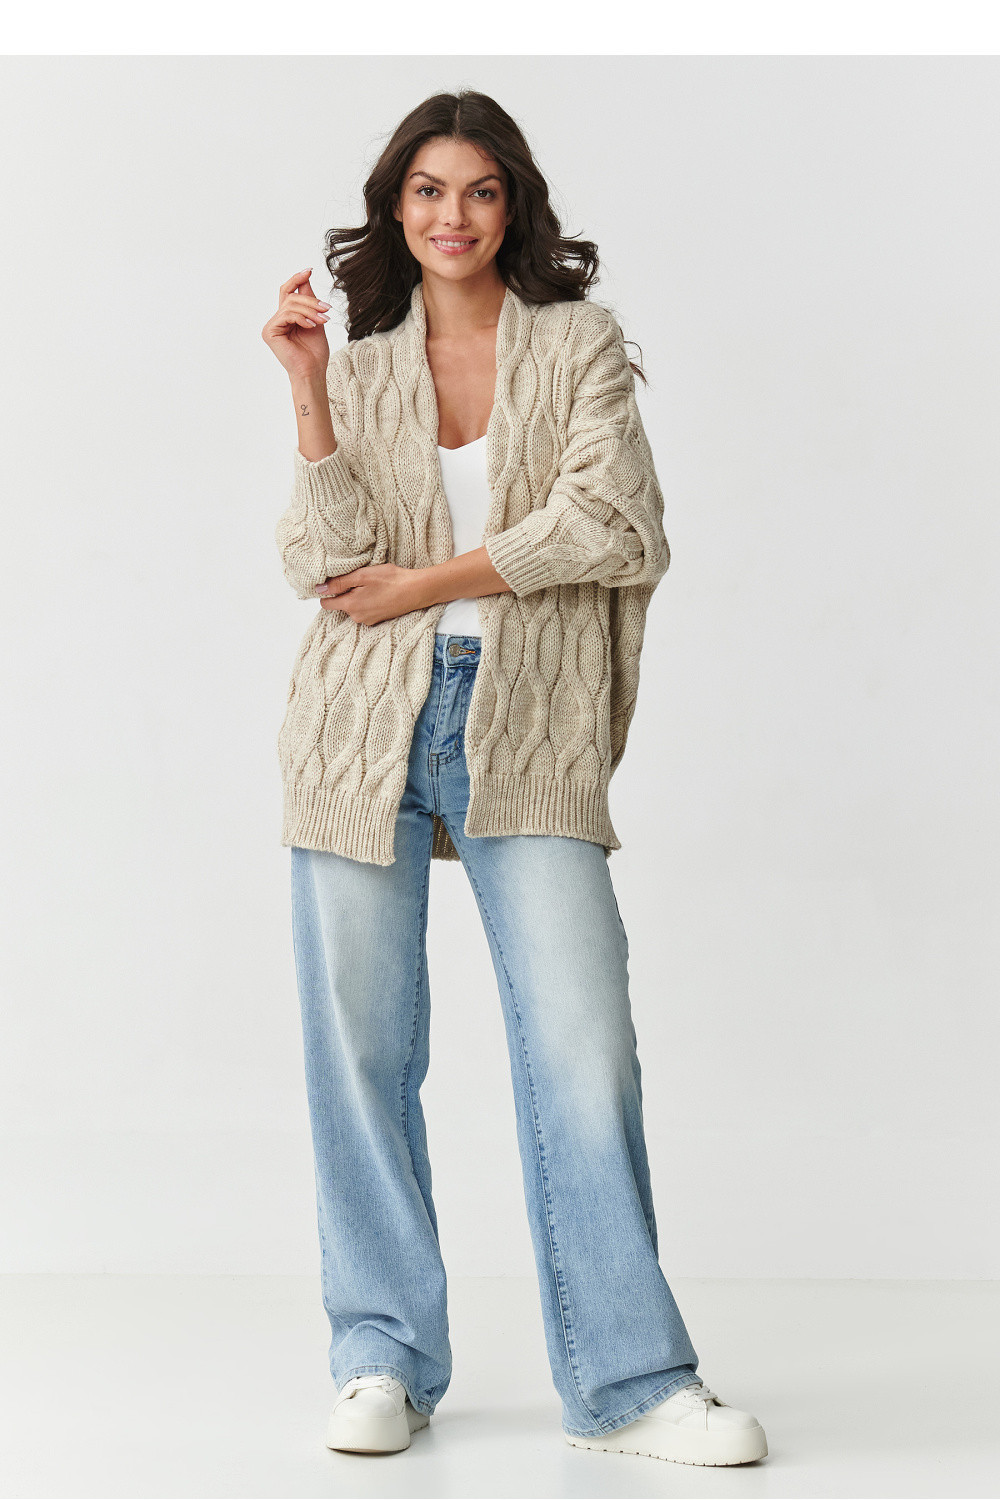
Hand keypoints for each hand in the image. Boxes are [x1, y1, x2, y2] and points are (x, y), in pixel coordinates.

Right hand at [261, 268, 331, 382]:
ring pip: (290, 304)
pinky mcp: (269, 331)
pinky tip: (311, 326)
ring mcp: (271, 326)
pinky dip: (302, 318)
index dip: (297, 279)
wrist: (313, 371)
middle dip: (311, 301)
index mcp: (286, 318)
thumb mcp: (315, 320)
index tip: (309, 270)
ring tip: (322, 321)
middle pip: (291, 296)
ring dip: (310, 310)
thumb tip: (305, 277)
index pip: (288, 292)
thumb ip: (309, 300)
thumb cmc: (314, 352)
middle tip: (327, 309)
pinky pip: (286, 314)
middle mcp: (276, 320)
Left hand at [315, 563, 428, 624]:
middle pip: (341, 604)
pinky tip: (379, 593)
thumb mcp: (362, 575)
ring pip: (354, 607)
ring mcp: (368, 620)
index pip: (326, 603)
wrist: (416, 590)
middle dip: (346, 592)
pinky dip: (369, 601)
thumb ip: (339, 582)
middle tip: (359, 579)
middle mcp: (357, 617)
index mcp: (350, 605)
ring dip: (358, 596)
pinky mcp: (378, 620)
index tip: (335, 581)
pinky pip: (366, 610)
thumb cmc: (391, 580)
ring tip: (372, 585)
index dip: (327, 591)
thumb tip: (319, 589)